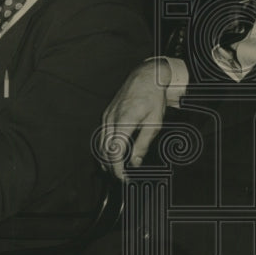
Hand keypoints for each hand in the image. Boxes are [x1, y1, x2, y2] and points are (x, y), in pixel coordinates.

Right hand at [100, 59, 170, 179]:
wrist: (146, 76)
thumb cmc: (153, 97)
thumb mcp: (155, 122)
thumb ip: (143, 144)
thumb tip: (135, 162)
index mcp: (124, 120)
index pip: (114, 151)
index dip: (117, 168)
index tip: (123, 178)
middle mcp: (111, 118)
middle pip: (104, 150)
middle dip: (111, 167)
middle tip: (122, 178)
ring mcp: (107, 115)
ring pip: (100, 144)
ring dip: (106, 159)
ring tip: (117, 170)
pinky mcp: (106, 114)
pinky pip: (101, 136)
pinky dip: (105, 148)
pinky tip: (113, 155)